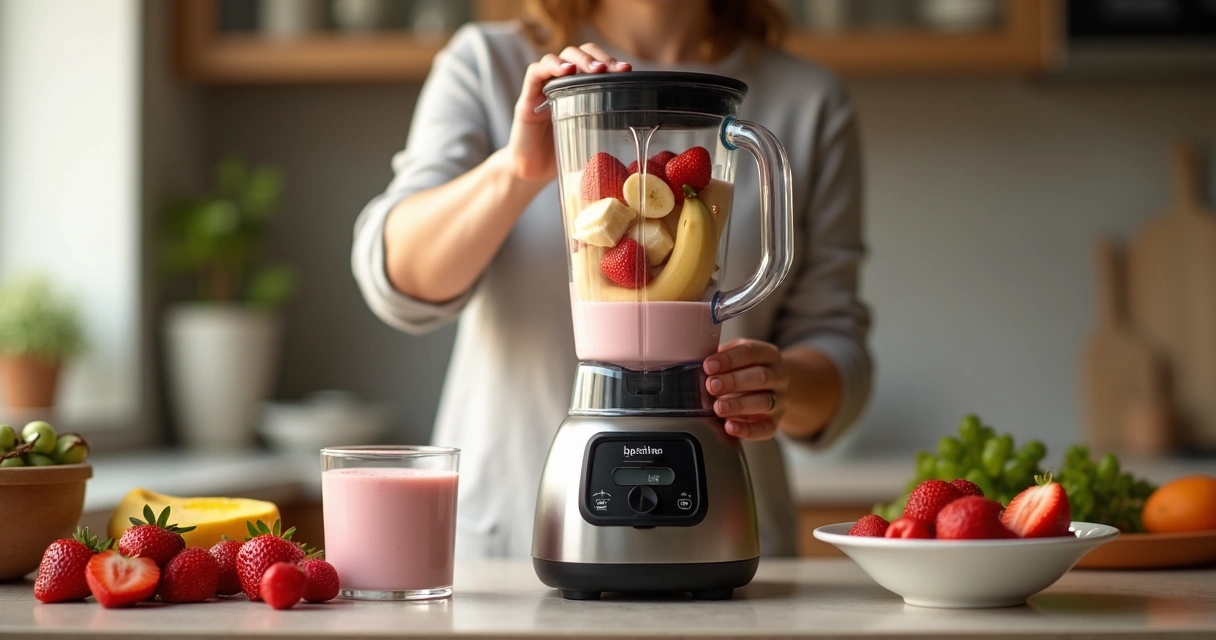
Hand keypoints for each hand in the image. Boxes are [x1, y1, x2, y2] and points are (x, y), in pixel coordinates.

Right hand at [510, 44, 630, 180]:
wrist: (531, 173)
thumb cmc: (561, 155)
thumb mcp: (589, 139)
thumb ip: (606, 129)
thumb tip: (641, 134)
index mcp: (575, 90)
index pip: (591, 62)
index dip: (609, 61)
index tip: (627, 70)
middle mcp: (558, 85)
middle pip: (576, 54)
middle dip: (597, 56)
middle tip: (613, 69)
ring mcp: (541, 90)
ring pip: (557, 57)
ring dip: (578, 59)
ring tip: (595, 69)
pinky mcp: (526, 100)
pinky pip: (534, 73)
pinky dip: (550, 67)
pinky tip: (565, 71)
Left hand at [703, 339, 787, 440]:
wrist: (770, 388)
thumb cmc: (745, 370)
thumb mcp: (735, 357)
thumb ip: (719, 359)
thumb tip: (695, 363)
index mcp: (768, 354)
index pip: (751, 352)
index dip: (729, 359)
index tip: (708, 366)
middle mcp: (778, 376)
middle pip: (761, 377)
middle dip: (733, 381)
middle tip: (711, 386)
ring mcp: (779, 400)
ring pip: (764, 402)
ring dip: (738, 405)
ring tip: (718, 407)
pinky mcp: (774, 422)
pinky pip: (765, 429)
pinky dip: (747, 429)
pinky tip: (730, 427)